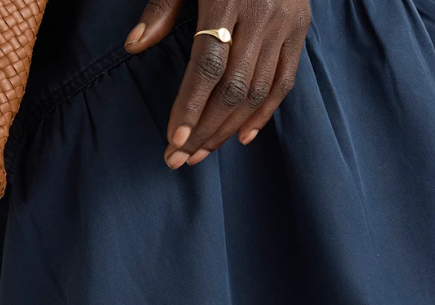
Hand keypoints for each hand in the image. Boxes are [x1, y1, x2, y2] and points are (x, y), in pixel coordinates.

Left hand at [125, 0, 310, 166]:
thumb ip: (162, 7)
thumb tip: (134, 46)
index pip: (207, 66)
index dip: (191, 106)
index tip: (174, 140)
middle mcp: (260, 15)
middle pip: (233, 88)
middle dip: (205, 129)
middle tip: (181, 159)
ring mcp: (285, 25)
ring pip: (257, 92)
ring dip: (228, 129)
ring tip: (203, 153)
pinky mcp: (300, 31)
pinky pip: (284, 84)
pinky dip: (263, 114)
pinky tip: (241, 137)